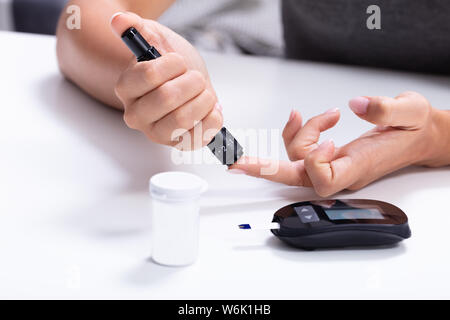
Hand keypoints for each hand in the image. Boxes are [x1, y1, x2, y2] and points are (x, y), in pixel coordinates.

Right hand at [110, 12, 222, 148]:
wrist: (187, 83)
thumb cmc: (171, 66)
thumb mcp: (157, 40)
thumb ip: (138, 29)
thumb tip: (120, 21)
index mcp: (126, 88)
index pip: (148, 76)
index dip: (171, 65)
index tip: (179, 61)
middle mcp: (137, 115)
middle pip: (166, 98)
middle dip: (190, 82)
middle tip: (195, 78)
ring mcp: (157, 133)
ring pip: (183, 119)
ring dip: (203, 100)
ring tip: (203, 93)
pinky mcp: (179, 145)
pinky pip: (199, 137)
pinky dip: (212, 118)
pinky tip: (209, 108)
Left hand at [230, 91, 447, 196]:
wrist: (418, 137)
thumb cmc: (415, 128)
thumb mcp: (410, 113)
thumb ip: (385, 109)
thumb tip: (356, 104)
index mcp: (360, 167)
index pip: (324, 180)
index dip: (316, 162)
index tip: (329, 139)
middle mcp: (341, 170)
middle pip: (296, 178)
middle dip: (265, 169)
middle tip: (235, 163)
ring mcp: (333, 164)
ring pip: (297, 157)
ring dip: (300, 131)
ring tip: (327, 115)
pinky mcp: (329, 156)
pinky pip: (302, 150)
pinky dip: (302, 131)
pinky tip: (314, 118)